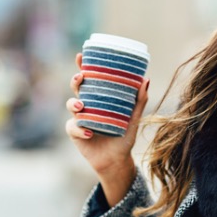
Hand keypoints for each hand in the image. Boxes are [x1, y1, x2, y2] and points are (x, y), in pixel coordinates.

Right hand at [65, 53, 149, 205]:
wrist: (117, 160)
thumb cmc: (124, 137)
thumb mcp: (133, 118)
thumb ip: (139, 101)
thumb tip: (146, 80)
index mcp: (99, 98)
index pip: (89, 79)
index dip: (82, 66)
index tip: (81, 55)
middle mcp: (87, 106)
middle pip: (76, 88)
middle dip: (75, 81)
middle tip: (80, 77)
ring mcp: (79, 119)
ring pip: (71, 105)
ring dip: (73, 104)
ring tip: (81, 106)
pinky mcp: (75, 133)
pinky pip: (72, 127)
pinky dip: (80, 129)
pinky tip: (89, 133)